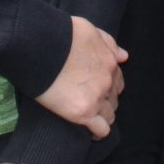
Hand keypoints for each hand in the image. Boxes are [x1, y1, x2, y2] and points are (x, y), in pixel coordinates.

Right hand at [36, 15, 125, 138]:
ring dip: (102, 117)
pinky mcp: (83, 112)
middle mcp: (107, 81)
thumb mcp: (89, 30)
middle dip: (105, 101)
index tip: (97, 89)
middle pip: (114, 98)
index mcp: (109, 61)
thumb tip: (124, 57)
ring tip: (90, 119)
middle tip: (90, 103)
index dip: (108, 86)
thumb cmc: (60, 35)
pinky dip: (97, 133)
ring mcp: (97, 97)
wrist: (40, 47)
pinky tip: (90, 133)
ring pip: (110, 115)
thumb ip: (108, 43)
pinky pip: (101, 130)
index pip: (117, 80)